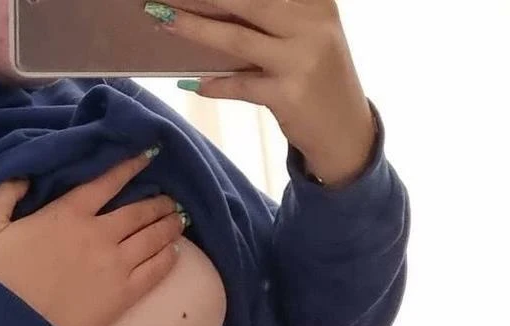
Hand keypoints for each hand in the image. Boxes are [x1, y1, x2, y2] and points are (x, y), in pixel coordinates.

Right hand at [0, 152, 186, 325]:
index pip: (106, 182)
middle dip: (157, 202)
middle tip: (170, 199)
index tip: (148, 156)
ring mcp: (115, 265)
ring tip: (179, 220)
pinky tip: (174, 252)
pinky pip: (155, 270)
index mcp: (68, 214)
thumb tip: (24, 175)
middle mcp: (99, 234)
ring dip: (168, 226)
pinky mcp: (124, 295)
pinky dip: (168, 257)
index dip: (129, 166)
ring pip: (152, 237)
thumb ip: (3, 194)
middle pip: (138, 211)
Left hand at [146, 0, 376, 187]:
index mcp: (315, 1)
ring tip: (163, 20)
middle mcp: (311, 24)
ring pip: (237, 39)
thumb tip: (213, 6)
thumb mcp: (307, 33)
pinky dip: (217, 85)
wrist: (346, 129)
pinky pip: (242, 86)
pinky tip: (195, 83)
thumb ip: (273, 14)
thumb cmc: (317, 75)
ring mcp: (301, 60)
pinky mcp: (289, 94)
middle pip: (246, 0)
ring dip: (195, 28)